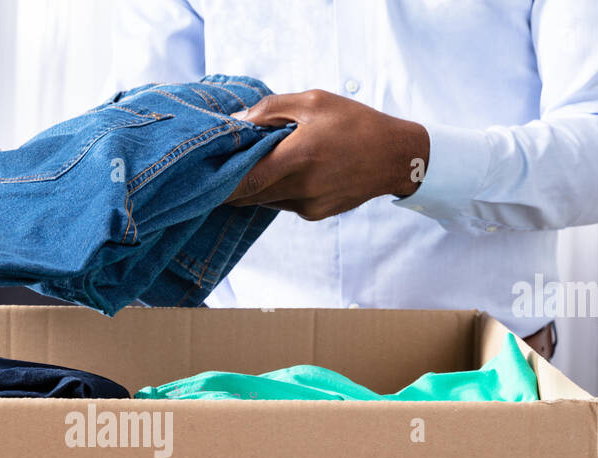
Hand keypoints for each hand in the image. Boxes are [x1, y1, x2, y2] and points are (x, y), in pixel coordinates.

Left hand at [226, 90, 428, 219]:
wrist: (394, 157)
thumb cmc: (354, 123)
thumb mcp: (314, 102)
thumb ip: (271, 109)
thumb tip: (234, 121)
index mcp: (299, 156)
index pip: (246, 179)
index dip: (221, 180)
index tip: (203, 172)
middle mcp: (301, 187)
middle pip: (250, 193)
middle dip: (231, 183)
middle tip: (216, 169)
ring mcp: (307, 205)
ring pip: (264, 199)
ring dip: (255, 186)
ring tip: (254, 164)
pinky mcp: (314, 214)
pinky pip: (282, 203)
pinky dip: (276, 190)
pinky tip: (286, 172)